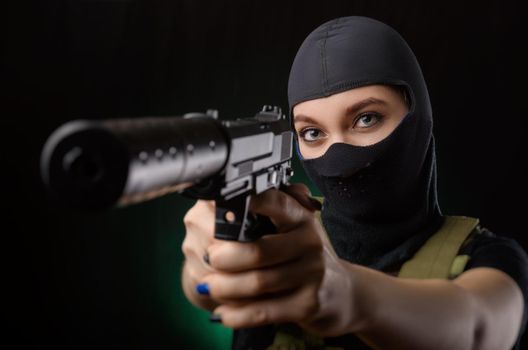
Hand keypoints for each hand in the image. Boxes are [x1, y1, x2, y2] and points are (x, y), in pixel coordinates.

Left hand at [192, 184, 356, 336]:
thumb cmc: (304, 256)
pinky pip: (265, 311)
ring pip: (258, 282)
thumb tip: (220, 203)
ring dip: (225, 287)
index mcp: (301, 217)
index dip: (245, 204)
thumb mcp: (292, 229)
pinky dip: (238, 314)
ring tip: (208, 285)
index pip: (273, 202)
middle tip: (207, 258)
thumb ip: (266, 214)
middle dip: (223, 258)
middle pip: (257, 250)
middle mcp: (310, 242)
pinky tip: (223, 313)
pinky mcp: (308, 305)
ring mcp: (312, 274)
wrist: (340, 293)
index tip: (217, 206)